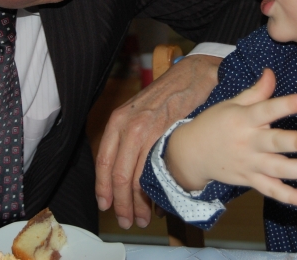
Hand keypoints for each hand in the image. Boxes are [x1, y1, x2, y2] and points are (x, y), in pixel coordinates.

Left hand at [95, 54, 221, 228]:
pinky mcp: (162, 130)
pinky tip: (157, 201)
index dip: (103, 188)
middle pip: (115, 173)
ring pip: (132, 174)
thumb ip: (134, 140)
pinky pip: (151, 167)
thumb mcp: (144, 114)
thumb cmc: (171, 96)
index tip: (106, 206)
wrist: (194, 75)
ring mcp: (143, 126)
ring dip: (136, 202)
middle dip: (120, 202)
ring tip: (141, 218)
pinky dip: (152, 189)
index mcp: (118, 121)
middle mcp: (126, 124)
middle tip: (127, 220)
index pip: (103, 161)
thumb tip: (132, 174)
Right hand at [166, 68, 296, 207]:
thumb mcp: (231, 104)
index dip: (286, 105)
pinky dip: (289, 197)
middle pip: (274, 143)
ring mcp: (250, 164)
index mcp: (243, 119)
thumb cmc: (214, 124)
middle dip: (295, 143)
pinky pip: (271, 190)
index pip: (267, 110)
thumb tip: (271, 73)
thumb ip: (256, 92)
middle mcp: (248, 142)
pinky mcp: (250, 180)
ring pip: (277, 168)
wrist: (191, 153)